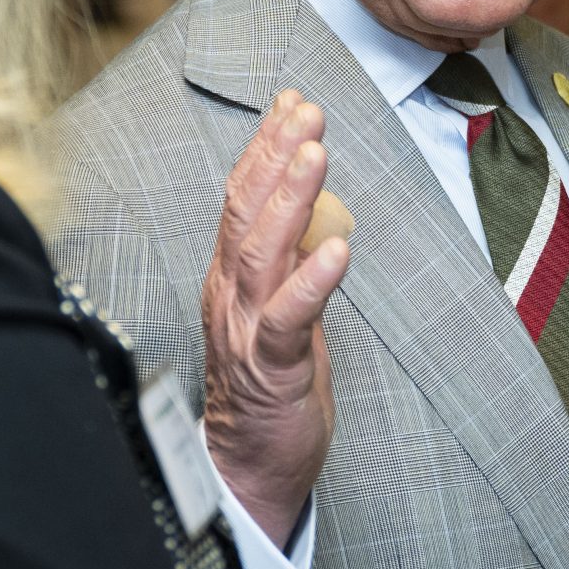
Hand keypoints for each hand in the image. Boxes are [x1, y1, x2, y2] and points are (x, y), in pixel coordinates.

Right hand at [200, 91, 349, 547]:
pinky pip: (286, 320)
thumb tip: (316, 198)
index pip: (243, 197)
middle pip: (245, 211)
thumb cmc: (271, 383)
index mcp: (232, 274)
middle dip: (276, 154)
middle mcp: (229, 293)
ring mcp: (243, 330)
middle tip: (307, 109)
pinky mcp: (268, 370)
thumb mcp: (285, 302)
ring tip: (316, 154)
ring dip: (290, 199)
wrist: (250, 467)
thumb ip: (292, 252)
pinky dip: (311, 281)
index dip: (266, 146)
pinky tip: (338, 249)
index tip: (293, 101)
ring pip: (259, 253)